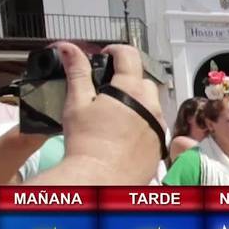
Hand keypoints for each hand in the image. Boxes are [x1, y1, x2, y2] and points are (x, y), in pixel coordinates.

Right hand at [55, 42, 163, 184]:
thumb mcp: (77, 103)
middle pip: (142, 80)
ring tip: (114, 113)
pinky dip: (142, 123)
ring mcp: (159, 126)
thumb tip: (68, 48)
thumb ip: (76, 72)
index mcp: (132, 90)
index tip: (106, 55)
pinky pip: (155, 125)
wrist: (101, 180)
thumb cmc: (86, 144)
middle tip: (106, 89)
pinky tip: (124, 132)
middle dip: (126, 79)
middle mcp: (152, 106)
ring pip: (151, 104)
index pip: (129, 55)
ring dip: (137, 102)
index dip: (115, 51)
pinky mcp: (160, 144)